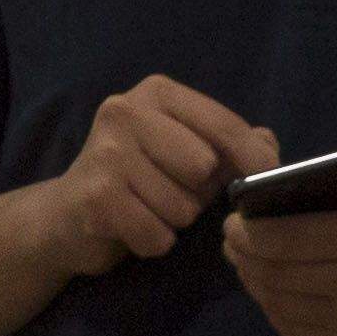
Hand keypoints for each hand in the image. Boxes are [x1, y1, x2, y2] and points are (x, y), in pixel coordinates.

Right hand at [50, 78, 279, 271]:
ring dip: (172, 221)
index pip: (223, 123)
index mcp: (156, 93)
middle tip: (170, 191)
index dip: (253, 156)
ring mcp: (106, 153)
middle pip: (204, 167)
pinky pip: (156, 235)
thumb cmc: (140, 179)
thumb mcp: (189, 153)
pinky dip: (152, 242)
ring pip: (181, 207)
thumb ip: (232, 145)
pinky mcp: (95, 197)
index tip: (269, 177)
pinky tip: (131, 228)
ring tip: (145, 209)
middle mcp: (125, 111)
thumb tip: (269, 145)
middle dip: (197, 193)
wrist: (67, 215)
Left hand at [221, 142, 336, 335]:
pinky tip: (269, 296)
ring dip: (252, 284)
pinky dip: (275, 314)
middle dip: (242, 254)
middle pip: (275, 273)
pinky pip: (302, 335)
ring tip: (243, 263)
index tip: (234, 218)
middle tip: (230, 238)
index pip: (287, 238)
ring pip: (282, 305)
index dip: (248, 230)